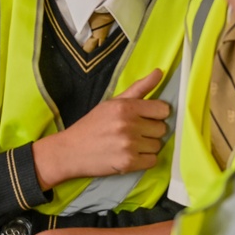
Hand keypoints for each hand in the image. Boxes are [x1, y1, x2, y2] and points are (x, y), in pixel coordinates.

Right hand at [31, 69, 169, 189]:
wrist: (71, 150)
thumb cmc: (93, 124)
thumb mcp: (113, 102)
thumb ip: (139, 87)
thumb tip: (159, 72)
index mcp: (125, 106)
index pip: (163, 109)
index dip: (156, 114)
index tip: (145, 117)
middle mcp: (129, 124)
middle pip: (162, 128)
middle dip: (151, 131)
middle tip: (134, 132)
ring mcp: (129, 145)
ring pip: (158, 145)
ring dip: (147, 146)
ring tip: (129, 144)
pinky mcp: (129, 163)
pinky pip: (152, 161)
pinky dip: (144, 160)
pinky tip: (130, 155)